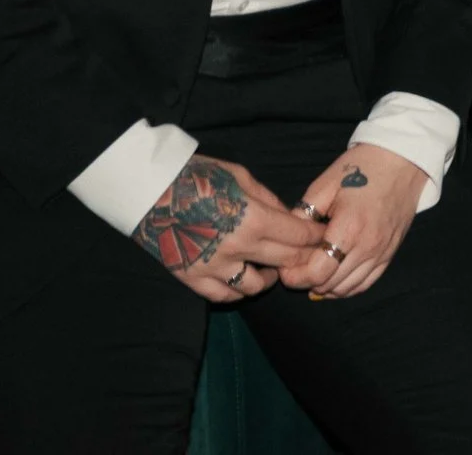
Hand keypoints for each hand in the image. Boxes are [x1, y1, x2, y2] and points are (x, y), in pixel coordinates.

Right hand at [132, 155, 323, 303]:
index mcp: (253, 220)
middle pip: (285, 263)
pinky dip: (237, 291)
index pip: (298, 237)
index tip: (323, 238)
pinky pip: (222, 296)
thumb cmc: (197, 176)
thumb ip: (269, 200)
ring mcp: (213, 267)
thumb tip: (289, 216)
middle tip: (310, 256)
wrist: (147, 191)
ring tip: (271, 267)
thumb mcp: (241, 177)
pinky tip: (243, 279)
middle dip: (304, 259)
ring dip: (269, 278)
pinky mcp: (191, 278)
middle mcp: (238, 248)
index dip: (316, 238)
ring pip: (255, 287)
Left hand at [278, 144, 426, 299]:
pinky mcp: (390, 253)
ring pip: (347, 289)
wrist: (403, 159)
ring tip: (314, 270)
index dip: (294, 276)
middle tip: (296, 266)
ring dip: (326, 286)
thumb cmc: (362, 168)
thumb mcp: (324, 186)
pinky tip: (334, 277)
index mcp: (349, 229)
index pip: (317, 273)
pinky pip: (366, 283)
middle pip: (330, 285)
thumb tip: (287, 239)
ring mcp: (382, 252)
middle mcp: (368, 247)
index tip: (284, 266)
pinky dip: (347, 287)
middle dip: (306, 281)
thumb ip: (303, 215)